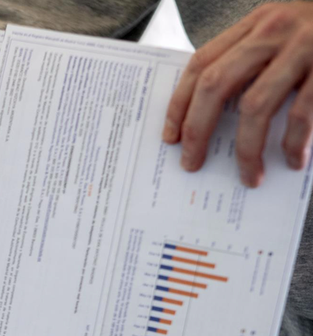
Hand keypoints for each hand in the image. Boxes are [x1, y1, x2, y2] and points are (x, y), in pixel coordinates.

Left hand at [163, 2, 312, 186]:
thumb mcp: (282, 32)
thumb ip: (250, 60)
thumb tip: (211, 114)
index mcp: (254, 24)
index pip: (200, 64)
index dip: (179, 103)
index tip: (171, 137)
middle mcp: (273, 32)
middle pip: (215, 85)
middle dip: (198, 129)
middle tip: (191, 163)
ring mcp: (303, 48)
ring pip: (255, 106)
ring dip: (247, 149)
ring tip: (248, 176)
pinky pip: (300, 114)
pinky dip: (293, 143)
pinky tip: (292, 161)